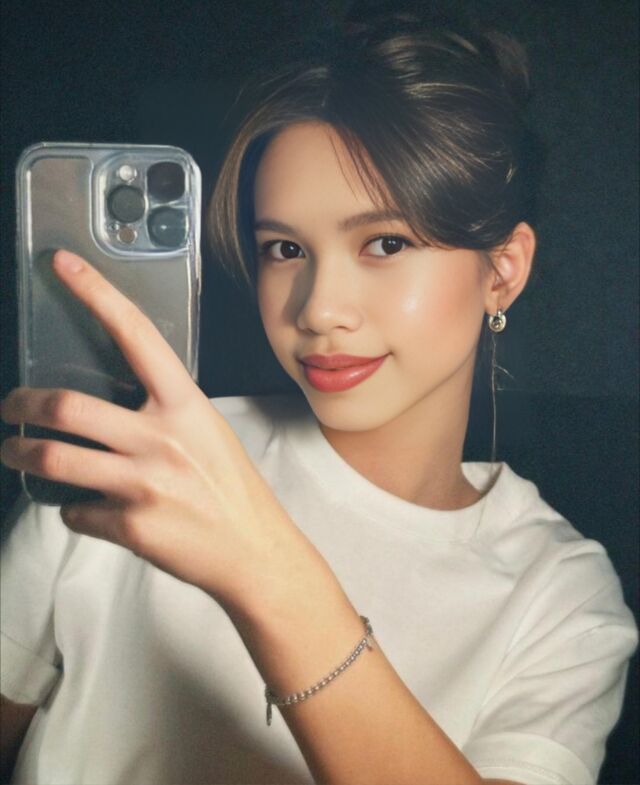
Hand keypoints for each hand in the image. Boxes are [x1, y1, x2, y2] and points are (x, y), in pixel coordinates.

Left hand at [0, 250, 319, 612]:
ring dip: (21, 454)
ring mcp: (144, 483)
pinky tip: (88, 508)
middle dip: (23, 404)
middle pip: (68, 406)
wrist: (254, 550)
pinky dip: (72, 508)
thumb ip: (163, 413)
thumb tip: (111, 404)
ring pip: (54, 458)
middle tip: (12, 406)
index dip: (96, 293)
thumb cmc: (232, 489)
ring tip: (14, 451)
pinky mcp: (131, 525)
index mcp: (185, 405)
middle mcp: (162, 438)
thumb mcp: (208, 432)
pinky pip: (75, 511)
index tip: (64, 265)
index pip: (136, 335)